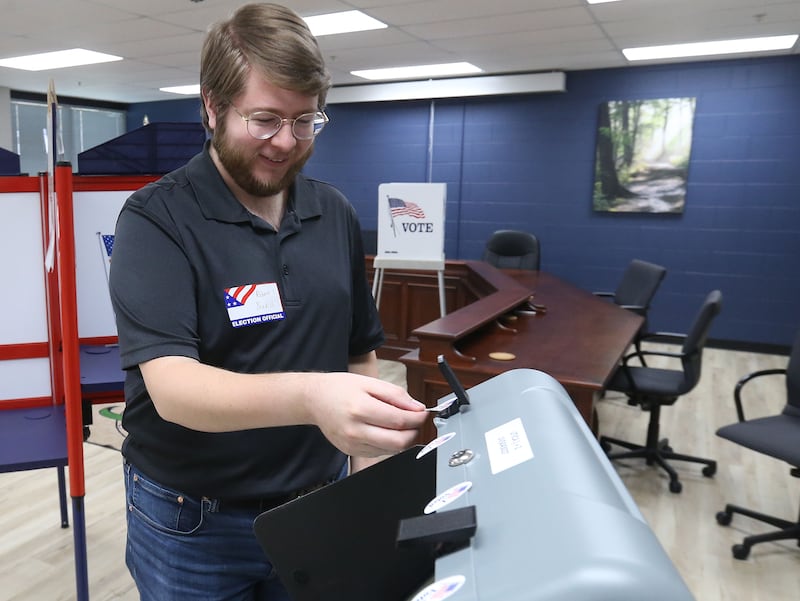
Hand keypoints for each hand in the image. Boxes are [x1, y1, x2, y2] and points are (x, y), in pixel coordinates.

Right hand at [307, 372, 427, 457]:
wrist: (315, 400)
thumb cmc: (340, 388)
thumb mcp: (370, 382)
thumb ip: (396, 395)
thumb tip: (417, 408)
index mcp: (360, 409)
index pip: (399, 421)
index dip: (417, 418)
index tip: (423, 413)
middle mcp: (355, 430)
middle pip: (398, 441)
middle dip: (414, 432)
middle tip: (416, 421)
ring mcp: (352, 444)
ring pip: (391, 450)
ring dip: (402, 438)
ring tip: (400, 423)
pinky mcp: (351, 452)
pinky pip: (379, 453)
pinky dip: (389, 443)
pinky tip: (384, 430)